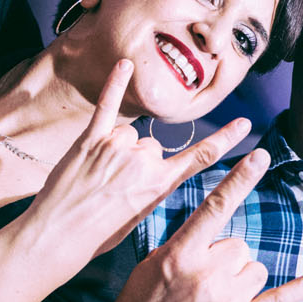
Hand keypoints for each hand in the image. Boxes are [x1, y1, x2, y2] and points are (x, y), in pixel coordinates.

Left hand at [22, 59, 252, 264]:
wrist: (58, 236)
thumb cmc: (97, 234)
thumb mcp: (139, 216)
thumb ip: (151, 186)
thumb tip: (151, 169)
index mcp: (159, 184)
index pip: (200, 156)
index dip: (224, 139)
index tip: (244, 123)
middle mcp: (143, 162)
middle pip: (151, 147)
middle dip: (136, 162)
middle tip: (113, 187)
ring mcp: (116, 147)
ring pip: (129, 134)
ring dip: (117, 148)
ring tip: (96, 175)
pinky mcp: (91, 139)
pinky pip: (107, 105)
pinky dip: (115, 83)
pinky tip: (125, 65)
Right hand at [88, 149, 302, 301]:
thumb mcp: (152, 264)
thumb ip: (185, 242)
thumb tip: (215, 223)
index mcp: (179, 254)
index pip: (215, 207)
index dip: (239, 179)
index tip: (260, 154)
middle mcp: (205, 274)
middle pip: (239, 245)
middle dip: (225, 259)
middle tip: (198, 284)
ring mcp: (224, 301)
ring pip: (254, 268)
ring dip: (240, 279)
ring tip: (211, 300)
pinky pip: (279, 298)